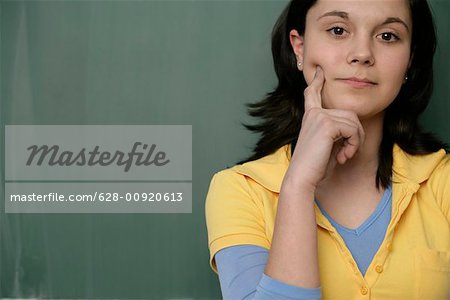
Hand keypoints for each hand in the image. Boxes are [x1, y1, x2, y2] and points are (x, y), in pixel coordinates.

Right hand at [283, 66, 364, 191]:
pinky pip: (353, 130)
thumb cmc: (314, 167)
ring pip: (354, 122)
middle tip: (348, 152)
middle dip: (356, 134)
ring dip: (355, 142)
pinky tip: (344, 156)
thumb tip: (353, 126)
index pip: (312, 94)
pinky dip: (354, 145)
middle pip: (349, 114)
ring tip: (345, 155)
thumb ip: (336, 132)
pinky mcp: (326, 124)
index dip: (317, 82)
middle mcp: (314, 114)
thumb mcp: (327, 145)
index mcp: (310, 117)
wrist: (302, 177)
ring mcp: (319, 117)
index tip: (320, 71)